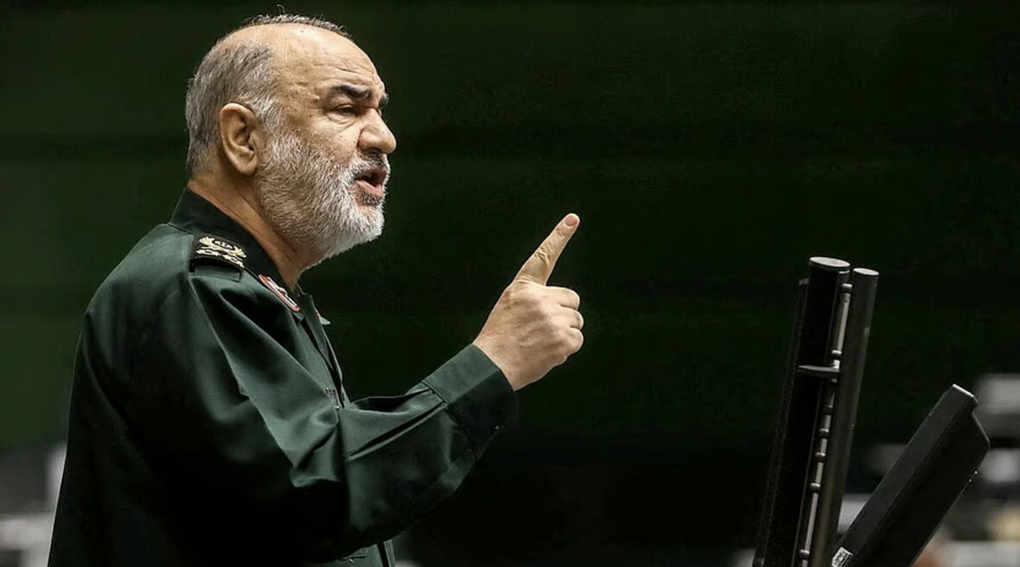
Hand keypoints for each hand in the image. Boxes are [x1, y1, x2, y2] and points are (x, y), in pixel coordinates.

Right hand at [472, 214, 583, 390]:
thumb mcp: (510, 307)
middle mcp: (540, 297)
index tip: (573, 218)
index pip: (543, 257)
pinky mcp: (563, 337)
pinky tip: (546, 353)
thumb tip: (564, 307)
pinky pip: (577, 340)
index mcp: (523, 287)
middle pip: (572, 299)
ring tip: (540, 342)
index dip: (559, 236)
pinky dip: (566, 349)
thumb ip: (535, 300)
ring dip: (564, 333)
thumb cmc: (500, 339)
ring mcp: (552, 317)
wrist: (492, 365)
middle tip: (542, 329)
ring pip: (575, 321)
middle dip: (564, 313)